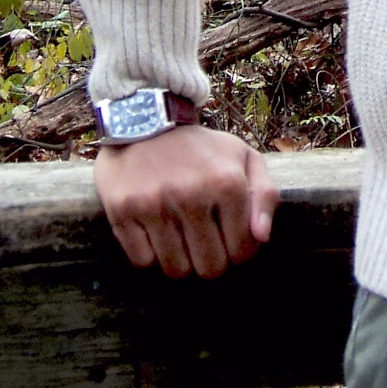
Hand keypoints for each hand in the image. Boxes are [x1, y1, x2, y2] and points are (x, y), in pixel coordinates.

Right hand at [94, 125, 278, 279]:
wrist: (143, 117)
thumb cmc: (199, 147)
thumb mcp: (242, 157)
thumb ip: (264, 195)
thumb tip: (262, 237)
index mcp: (227, 182)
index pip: (242, 251)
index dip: (239, 250)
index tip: (229, 237)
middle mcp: (191, 195)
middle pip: (210, 268)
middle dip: (211, 261)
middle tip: (204, 241)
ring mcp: (154, 204)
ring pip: (176, 270)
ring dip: (181, 260)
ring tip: (180, 237)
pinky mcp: (122, 211)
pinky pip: (142, 261)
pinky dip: (150, 254)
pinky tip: (155, 232)